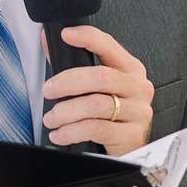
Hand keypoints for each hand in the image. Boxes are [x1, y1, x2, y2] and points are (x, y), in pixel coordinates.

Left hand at [42, 25, 153, 154]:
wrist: (131, 152)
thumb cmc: (113, 118)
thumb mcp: (98, 90)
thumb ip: (75, 67)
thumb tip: (48, 43)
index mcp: (131, 71)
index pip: (110, 46)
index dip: (88, 38)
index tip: (66, 35)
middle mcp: (138, 88)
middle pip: (100, 77)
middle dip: (67, 82)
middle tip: (49, 90)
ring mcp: (138, 112)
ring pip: (95, 104)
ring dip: (65, 111)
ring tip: (51, 118)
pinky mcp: (131, 135)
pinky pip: (95, 129)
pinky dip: (71, 132)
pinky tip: (60, 134)